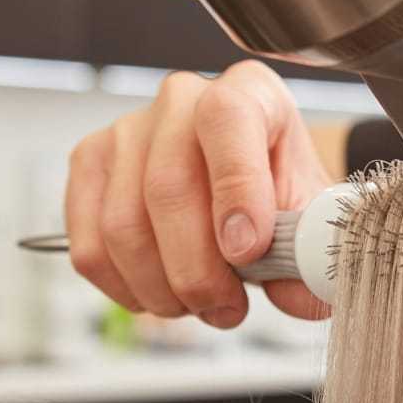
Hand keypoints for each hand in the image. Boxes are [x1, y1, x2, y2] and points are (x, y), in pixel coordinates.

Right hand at [66, 60, 333, 325]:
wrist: (251, 195)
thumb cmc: (283, 199)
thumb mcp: (313, 220)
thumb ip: (311, 253)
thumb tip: (298, 292)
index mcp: (249, 93)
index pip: (227, 119)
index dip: (236, 188)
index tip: (248, 251)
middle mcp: (181, 100)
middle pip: (166, 188)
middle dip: (197, 270)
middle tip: (229, 309)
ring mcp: (126, 131)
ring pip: (123, 227)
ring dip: (164, 289)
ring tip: (204, 307)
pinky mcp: (89, 169)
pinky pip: (90, 248)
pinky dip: (128, 290)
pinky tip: (165, 296)